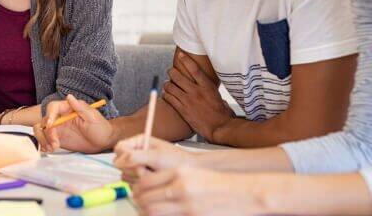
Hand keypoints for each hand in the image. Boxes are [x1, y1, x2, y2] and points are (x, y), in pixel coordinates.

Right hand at [33, 94, 114, 152]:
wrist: (103, 141)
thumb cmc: (100, 127)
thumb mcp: (93, 117)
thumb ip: (81, 107)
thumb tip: (69, 96)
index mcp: (67, 108)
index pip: (53, 107)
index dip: (49, 115)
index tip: (52, 125)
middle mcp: (60, 117)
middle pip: (44, 121)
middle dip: (47, 133)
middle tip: (55, 144)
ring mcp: (58, 129)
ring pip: (41, 130)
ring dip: (44, 140)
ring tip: (53, 148)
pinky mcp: (57, 139)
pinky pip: (45, 140)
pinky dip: (44, 145)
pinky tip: (51, 150)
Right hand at [113, 134, 196, 184]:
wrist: (190, 171)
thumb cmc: (177, 161)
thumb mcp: (156, 156)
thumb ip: (136, 157)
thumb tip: (118, 161)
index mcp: (138, 142)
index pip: (119, 148)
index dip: (124, 156)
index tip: (137, 161)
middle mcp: (136, 153)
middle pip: (120, 163)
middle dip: (134, 168)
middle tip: (148, 168)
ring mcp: (137, 166)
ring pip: (125, 175)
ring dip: (138, 177)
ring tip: (154, 174)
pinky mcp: (140, 177)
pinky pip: (132, 183)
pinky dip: (142, 183)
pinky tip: (154, 180)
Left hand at [133, 167, 263, 215]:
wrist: (245, 193)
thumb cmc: (219, 184)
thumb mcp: (193, 174)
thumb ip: (172, 179)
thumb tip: (150, 188)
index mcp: (178, 173)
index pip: (145, 182)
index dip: (138, 190)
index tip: (137, 194)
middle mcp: (180, 187)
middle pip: (145, 198)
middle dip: (139, 204)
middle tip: (140, 206)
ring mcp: (186, 205)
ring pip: (152, 211)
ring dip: (147, 213)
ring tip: (148, 213)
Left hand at [163, 52, 234, 141]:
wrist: (220, 127)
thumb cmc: (222, 113)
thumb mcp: (218, 97)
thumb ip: (209, 89)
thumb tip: (206, 85)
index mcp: (207, 87)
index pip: (194, 69)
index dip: (186, 60)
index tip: (180, 55)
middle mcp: (196, 92)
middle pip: (177, 76)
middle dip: (171, 72)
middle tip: (170, 72)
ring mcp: (188, 101)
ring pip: (170, 86)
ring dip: (167, 84)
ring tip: (168, 85)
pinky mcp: (182, 110)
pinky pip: (169, 98)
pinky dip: (166, 95)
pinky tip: (167, 95)